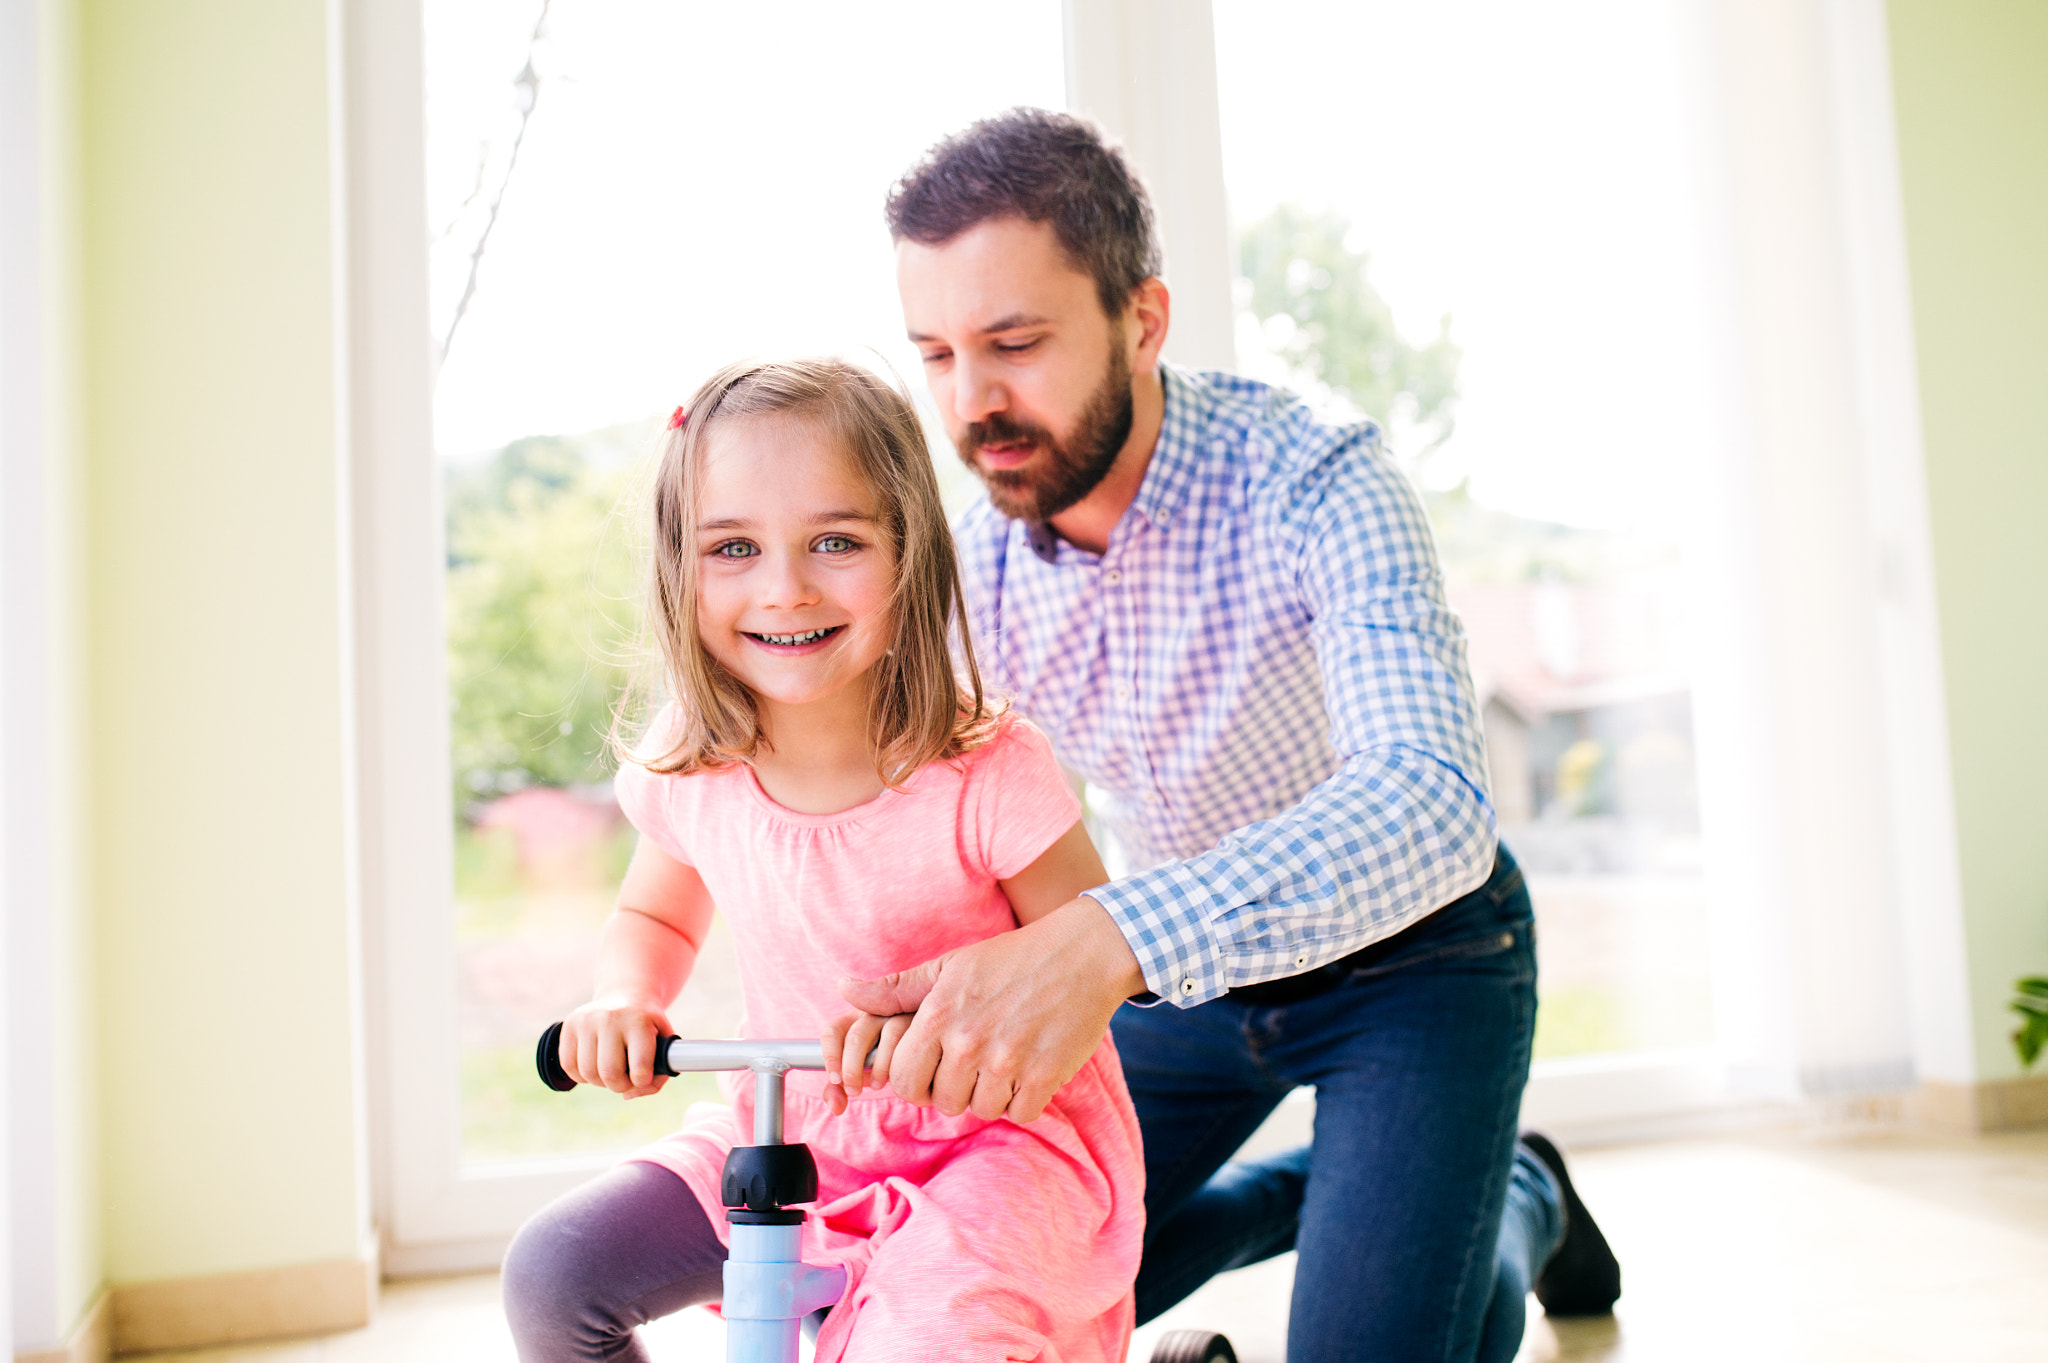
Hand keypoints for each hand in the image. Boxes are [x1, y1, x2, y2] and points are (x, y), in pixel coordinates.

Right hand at [560, 997, 671, 1097]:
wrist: (627, 995)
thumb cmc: (648, 1028)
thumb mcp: (664, 1044)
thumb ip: (658, 1076)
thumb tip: (628, 1095)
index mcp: (639, 1021)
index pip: (640, 1067)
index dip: (642, 1081)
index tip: (643, 1077)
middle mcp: (610, 1018)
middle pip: (609, 1074)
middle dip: (619, 1086)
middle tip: (625, 1078)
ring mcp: (586, 1020)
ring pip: (587, 1073)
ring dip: (600, 1082)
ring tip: (611, 1071)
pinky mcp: (569, 1025)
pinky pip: (568, 1066)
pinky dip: (582, 1075)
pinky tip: (594, 1065)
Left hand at [819, 1011, 913, 1114]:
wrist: (920, 1058)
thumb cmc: (884, 1063)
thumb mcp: (860, 1074)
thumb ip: (841, 1088)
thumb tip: (836, 1107)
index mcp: (853, 1021)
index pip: (833, 1031)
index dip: (831, 1056)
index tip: (836, 1080)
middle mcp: (874, 1014)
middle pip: (856, 1037)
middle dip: (851, 1070)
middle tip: (854, 1091)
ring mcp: (899, 1016)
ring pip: (888, 1036)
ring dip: (880, 1068)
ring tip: (878, 1085)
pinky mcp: (922, 1023)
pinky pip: (914, 1042)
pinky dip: (904, 1063)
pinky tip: (902, 1076)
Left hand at [838, 896, 1144, 1122]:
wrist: (1083, 954)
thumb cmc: (1011, 959)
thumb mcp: (949, 966)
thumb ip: (896, 988)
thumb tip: (844, 989)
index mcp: (940, 1015)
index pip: (904, 1080)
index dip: (917, 1079)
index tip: (936, 1065)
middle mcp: (969, 1041)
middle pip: (942, 1102)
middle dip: (955, 1088)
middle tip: (975, 1061)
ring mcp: (1008, 1061)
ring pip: (980, 1109)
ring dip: (991, 1093)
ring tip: (1004, 1059)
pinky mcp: (1044, 1075)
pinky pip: (1019, 1113)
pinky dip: (1024, 1098)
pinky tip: (1029, 1068)